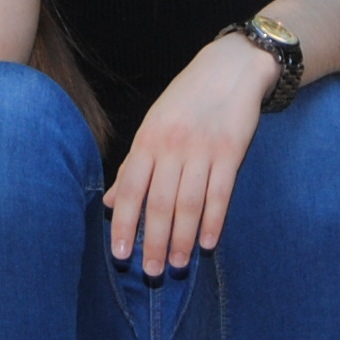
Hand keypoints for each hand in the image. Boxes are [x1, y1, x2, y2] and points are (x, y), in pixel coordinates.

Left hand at [108, 35, 268, 273]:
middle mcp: (172, 146)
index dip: (123, 224)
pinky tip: (207, 243)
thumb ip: (133, 167)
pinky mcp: (231, 150)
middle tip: (151, 272)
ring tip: (177, 265)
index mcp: (147, 140)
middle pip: (159, 202)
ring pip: (189, 203)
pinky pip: (220, 192)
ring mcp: (202, 149)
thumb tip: (108, 203)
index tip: (120, 254)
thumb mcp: (152, 126)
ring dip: (182, 238)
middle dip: (154, 241)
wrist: (230, 67)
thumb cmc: (186, 100)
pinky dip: (213, 220)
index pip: (130, 189)